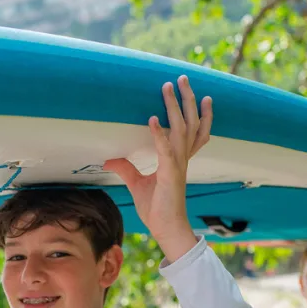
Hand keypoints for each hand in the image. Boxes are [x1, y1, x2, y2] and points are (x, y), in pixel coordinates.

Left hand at [103, 75, 212, 261]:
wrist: (166, 229)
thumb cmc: (157, 208)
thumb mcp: (137, 184)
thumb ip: (126, 168)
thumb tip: (109, 159)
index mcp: (178, 159)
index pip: (191, 131)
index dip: (196, 112)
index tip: (197, 94)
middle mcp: (182, 158)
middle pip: (191, 122)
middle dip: (187, 99)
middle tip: (183, 78)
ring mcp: (178, 165)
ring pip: (182, 129)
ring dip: (175, 107)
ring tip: (168, 88)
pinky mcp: (170, 174)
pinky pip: (166, 150)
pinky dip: (159, 134)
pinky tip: (153, 119)